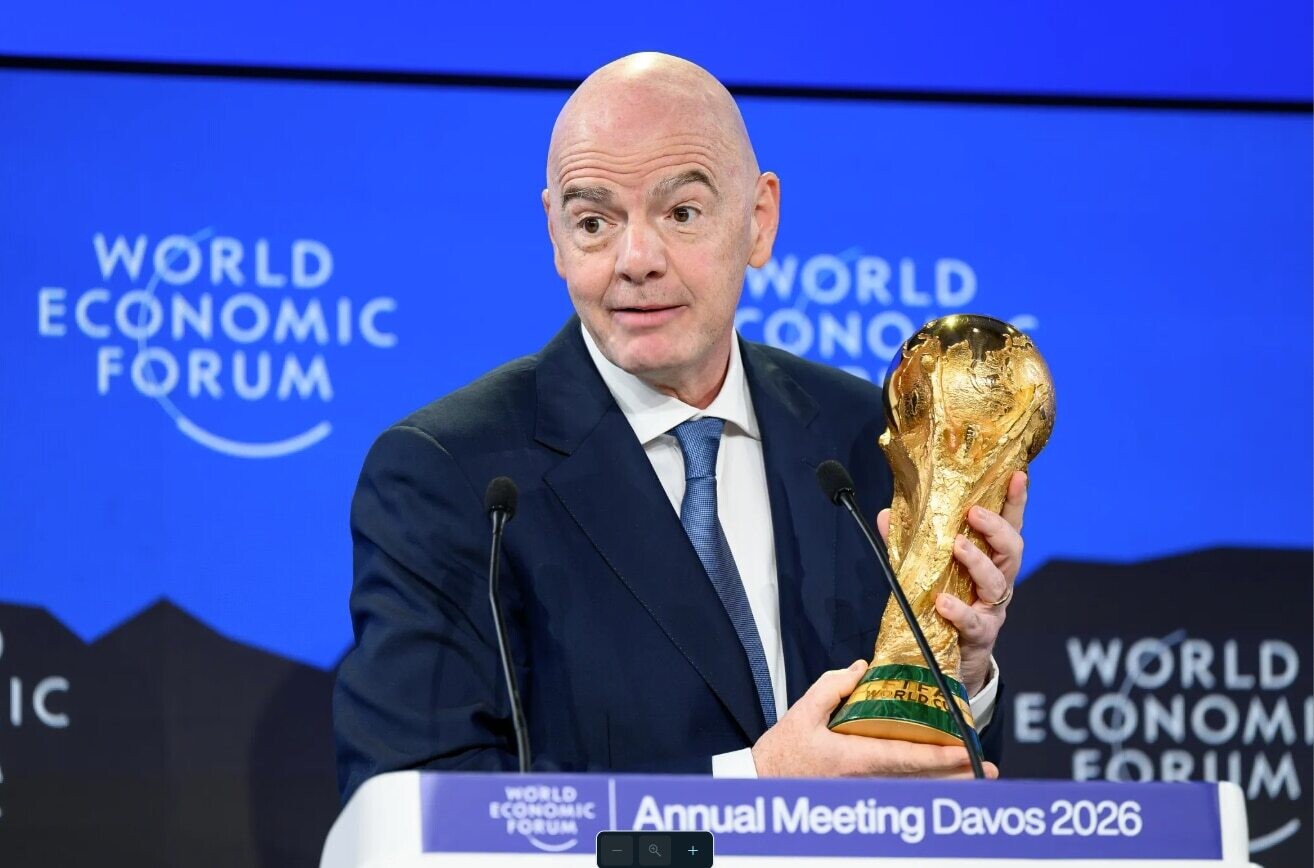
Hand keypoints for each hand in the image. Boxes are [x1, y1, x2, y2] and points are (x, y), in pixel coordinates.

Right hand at [751, 659, 998, 778]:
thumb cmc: (781, 752)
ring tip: (973, 774)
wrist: (763, 782)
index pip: (908, 758)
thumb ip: (832, 686)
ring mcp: (865, 788)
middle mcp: (866, 778)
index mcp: (856, 757)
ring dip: (945, 780)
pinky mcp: (860, 790)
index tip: (967, 752)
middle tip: (986, 769)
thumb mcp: (802, 712)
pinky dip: (923, 783)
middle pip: (921, 778)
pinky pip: (900, 788)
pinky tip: (939, 779)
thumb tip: (861, 667)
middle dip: (956, 774)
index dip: (941, 756)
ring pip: (915, 786)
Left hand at [877, 470, 1026, 696]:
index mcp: (990, 560)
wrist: (949, 660)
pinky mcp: (980, 635)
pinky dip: (959, 610)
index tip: (1016, 474)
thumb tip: (885, 514)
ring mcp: (992, 608)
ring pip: (997, 581)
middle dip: (996, 527)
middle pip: (1012, 549)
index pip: (1009, 525)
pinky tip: (943, 602)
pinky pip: (974, 621)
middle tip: (973, 512)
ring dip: (977, 561)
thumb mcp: (928, 570)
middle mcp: (998, 581)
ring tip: (957, 546)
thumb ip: (910, 543)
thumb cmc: (944, 605)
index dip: (1016, 501)